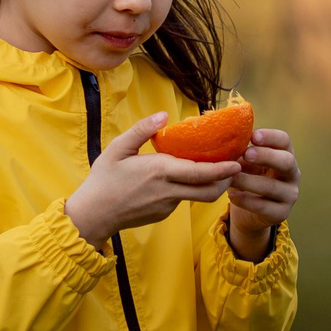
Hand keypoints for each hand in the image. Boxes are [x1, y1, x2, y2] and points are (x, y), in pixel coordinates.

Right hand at [65, 112, 241, 249]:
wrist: (93, 215)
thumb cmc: (103, 179)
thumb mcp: (118, 148)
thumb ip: (142, 130)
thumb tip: (164, 115)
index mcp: (160, 171)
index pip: (200, 172)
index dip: (223, 169)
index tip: (237, 162)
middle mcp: (168, 191)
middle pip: (209, 191)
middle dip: (227, 181)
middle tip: (235, 168)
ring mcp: (167, 205)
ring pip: (198, 197)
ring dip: (212, 186)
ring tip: (218, 172)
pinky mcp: (164, 214)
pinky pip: (182, 200)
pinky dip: (190, 190)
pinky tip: (186, 179)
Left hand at [225, 128, 297, 259]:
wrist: (249, 211)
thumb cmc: (248, 177)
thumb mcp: (245, 162)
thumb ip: (240, 151)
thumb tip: (220, 136)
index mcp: (285, 155)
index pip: (285, 141)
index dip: (271, 137)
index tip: (252, 136)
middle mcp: (292, 174)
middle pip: (287, 161)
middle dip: (266, 156)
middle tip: (246, 153)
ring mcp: (290, 194)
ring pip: (272, 186)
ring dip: (249, 181)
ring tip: (230, 177)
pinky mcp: (282, 213)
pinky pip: (264, 207)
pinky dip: (246, 200)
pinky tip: (232, 195)